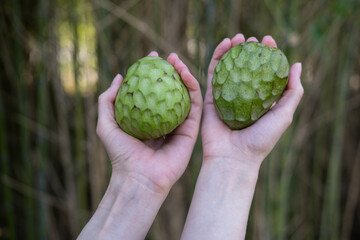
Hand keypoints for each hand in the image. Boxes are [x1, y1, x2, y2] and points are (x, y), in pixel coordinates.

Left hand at [78, 52, 201, 239]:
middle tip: (169, 56)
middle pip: (171, 89)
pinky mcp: (192, 131)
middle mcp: (165, 118)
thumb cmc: (121, 153)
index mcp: (149, 117)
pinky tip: (186, 73)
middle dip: (171, 70)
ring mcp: (180, 124)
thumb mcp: (106, 123)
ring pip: (185, 94)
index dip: (153, 71)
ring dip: (184, 74)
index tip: (151, 56)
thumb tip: (120, 76)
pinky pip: (194, 105)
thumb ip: (108, 100)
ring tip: (177, 60)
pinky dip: (192, 87)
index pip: (153, 89)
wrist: (139, 177)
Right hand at [181, 34, 303, 239]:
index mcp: (260, 99)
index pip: (263, 71)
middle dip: (248, 50)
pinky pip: (212, 74)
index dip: (266, 54)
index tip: (268, 41)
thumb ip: (292, 91)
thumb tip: (297, 65)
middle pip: (244, 67)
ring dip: (232, 50)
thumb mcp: (285, 114)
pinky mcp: (210, 97)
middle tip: (252, 39)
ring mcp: (225, 95)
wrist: (233, 157)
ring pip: (228, 67)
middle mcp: (243, 96)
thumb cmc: (261, 139)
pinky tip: (223, 45)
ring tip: (238, 37)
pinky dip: (216, 57)